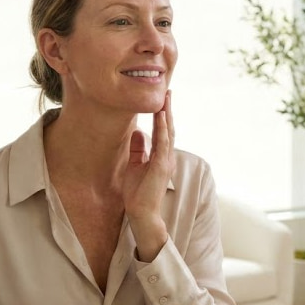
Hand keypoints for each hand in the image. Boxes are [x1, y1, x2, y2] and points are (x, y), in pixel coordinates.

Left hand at [122, 90, 173, 259]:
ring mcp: (165, 161)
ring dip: (167, 115)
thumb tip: (137, 132)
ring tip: (165, 99)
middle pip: (168, 129)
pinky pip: (163, 143)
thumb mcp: (135, 165)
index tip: (161, 100)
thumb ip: (137, 149)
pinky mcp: (161, 166)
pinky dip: (162, 128)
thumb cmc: (138, 193)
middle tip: (167, 92)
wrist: (141, 212)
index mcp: (161, 157)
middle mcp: (166, 157)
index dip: (163, 116)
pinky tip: (161, 116)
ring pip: (168, 133)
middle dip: (168, 110)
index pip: (163, 132)